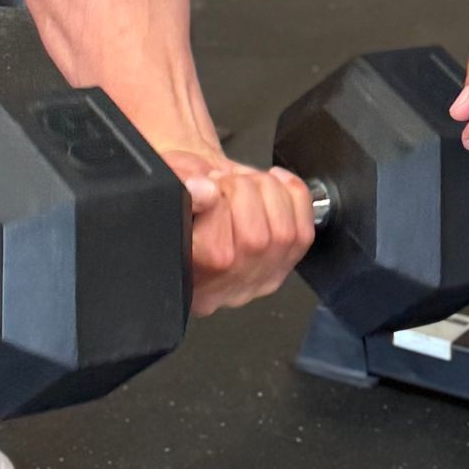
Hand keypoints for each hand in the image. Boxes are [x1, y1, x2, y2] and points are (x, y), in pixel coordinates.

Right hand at [159, 151, 319, 316]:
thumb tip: (204, 191)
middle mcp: (219, 289)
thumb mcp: (165, 181)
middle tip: (225, 180)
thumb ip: (178, 184)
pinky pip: (303, 231)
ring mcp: (254, 281)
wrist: (197, 195)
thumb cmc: (179, 193)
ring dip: (267, 191)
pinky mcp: (281, 268)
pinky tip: (275, 184)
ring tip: (245, 181)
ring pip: (282, 234)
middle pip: (255, 242)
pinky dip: (294, 196)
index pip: (216, 254)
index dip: (217, 206)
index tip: (207, 184)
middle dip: (243, 192)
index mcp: (183, 274)